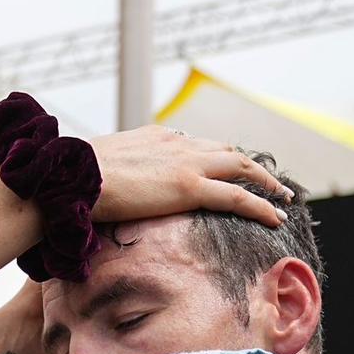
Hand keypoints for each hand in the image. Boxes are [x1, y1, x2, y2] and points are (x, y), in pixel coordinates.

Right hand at [90, 127, 292, 226]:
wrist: (71, 176)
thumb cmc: (72, 180)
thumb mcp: (96, 170)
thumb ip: (111, 177)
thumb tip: (101, 196)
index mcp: (154, 136)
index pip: (193, 144)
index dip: (214, 157)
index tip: (224, 168)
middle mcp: (176, 143)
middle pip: (225, 151)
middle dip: (249, 166)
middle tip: (267, 180)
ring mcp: (186, 163)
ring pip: (241, 168)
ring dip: (265, 182)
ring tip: (282, 197)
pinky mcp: (189, 187)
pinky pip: (238, 196)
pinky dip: (261, 206)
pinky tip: (276, 217)